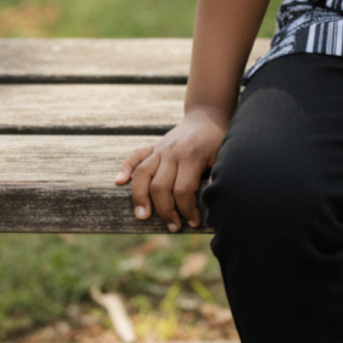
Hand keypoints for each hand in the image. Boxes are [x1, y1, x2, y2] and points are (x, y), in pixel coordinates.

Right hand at [114, 107, 229, 231]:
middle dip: (165, 211)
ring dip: (140, 198)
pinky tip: (119, 182)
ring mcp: (160, 148)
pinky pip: (135, 155)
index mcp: (191, 156)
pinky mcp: (153, 146)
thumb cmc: (218, 140)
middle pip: (159, 187)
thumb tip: (215, 199)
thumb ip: (218, 176)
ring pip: (142, 174)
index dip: (187, 210)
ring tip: (143, 216)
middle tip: (173, 226)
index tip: (193, 222)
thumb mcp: (224, 156)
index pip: (182, 190)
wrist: (208, 115)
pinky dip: (126, 168)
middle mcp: (172, 152)